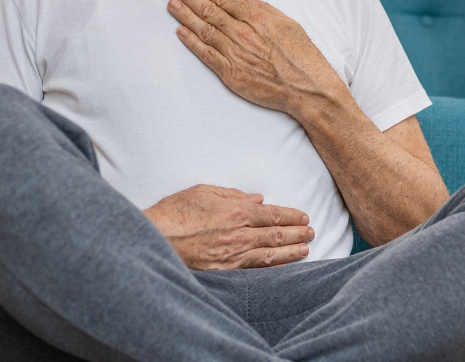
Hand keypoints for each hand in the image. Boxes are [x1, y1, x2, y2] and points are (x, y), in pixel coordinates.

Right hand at [143, 184, 312, 269]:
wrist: (153, 239)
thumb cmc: (174, 213)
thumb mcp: (204, 192)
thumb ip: (233, 195)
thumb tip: (257, 199)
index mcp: (237, 213)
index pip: (273, 215)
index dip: (291, 216)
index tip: (303, 217)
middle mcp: (239, 236)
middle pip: (276, 235)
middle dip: (297, 234)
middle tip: (311, 233)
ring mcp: (232, 257)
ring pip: (270, 255)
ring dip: (291, 253)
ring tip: (305, 250)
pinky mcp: (224, 273)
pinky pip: (254, 271)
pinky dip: (271, 269)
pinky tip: (282, 267)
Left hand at [165, 0, 353, 119]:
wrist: (307, 89)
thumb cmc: (303, 57)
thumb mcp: (289, 24)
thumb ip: (264, 8)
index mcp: (258, 18)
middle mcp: (243, 33)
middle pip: (208, 10)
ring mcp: (235, 53)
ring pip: (203, 29)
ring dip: (184, 15)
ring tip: (171, 4)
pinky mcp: (230, 73)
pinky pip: (205, 54)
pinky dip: (191, 42)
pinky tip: (180, 32)